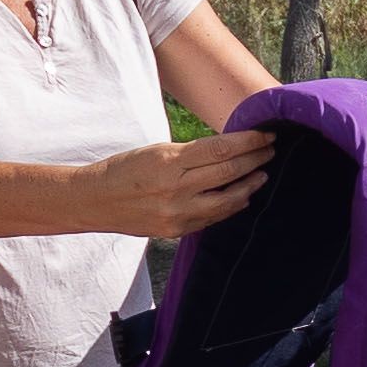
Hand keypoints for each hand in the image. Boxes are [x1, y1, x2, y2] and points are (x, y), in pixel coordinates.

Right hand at [86, 129, 273, 239]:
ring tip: (262, 174)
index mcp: (169, 160)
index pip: (220, 149)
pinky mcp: (177, 230)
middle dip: (255, 160)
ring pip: (227, 200)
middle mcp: (176, 188)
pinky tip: (242, 196)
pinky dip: (231, 205)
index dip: (248, 142)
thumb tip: (228, 149)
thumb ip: (191, 154)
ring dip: (250, 186)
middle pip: (228, 173)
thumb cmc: (125, 170)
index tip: (266, 135)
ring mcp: (178, 213)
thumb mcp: (157, 151)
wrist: (96, 201)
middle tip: (270, 151)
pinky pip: (213, 218)